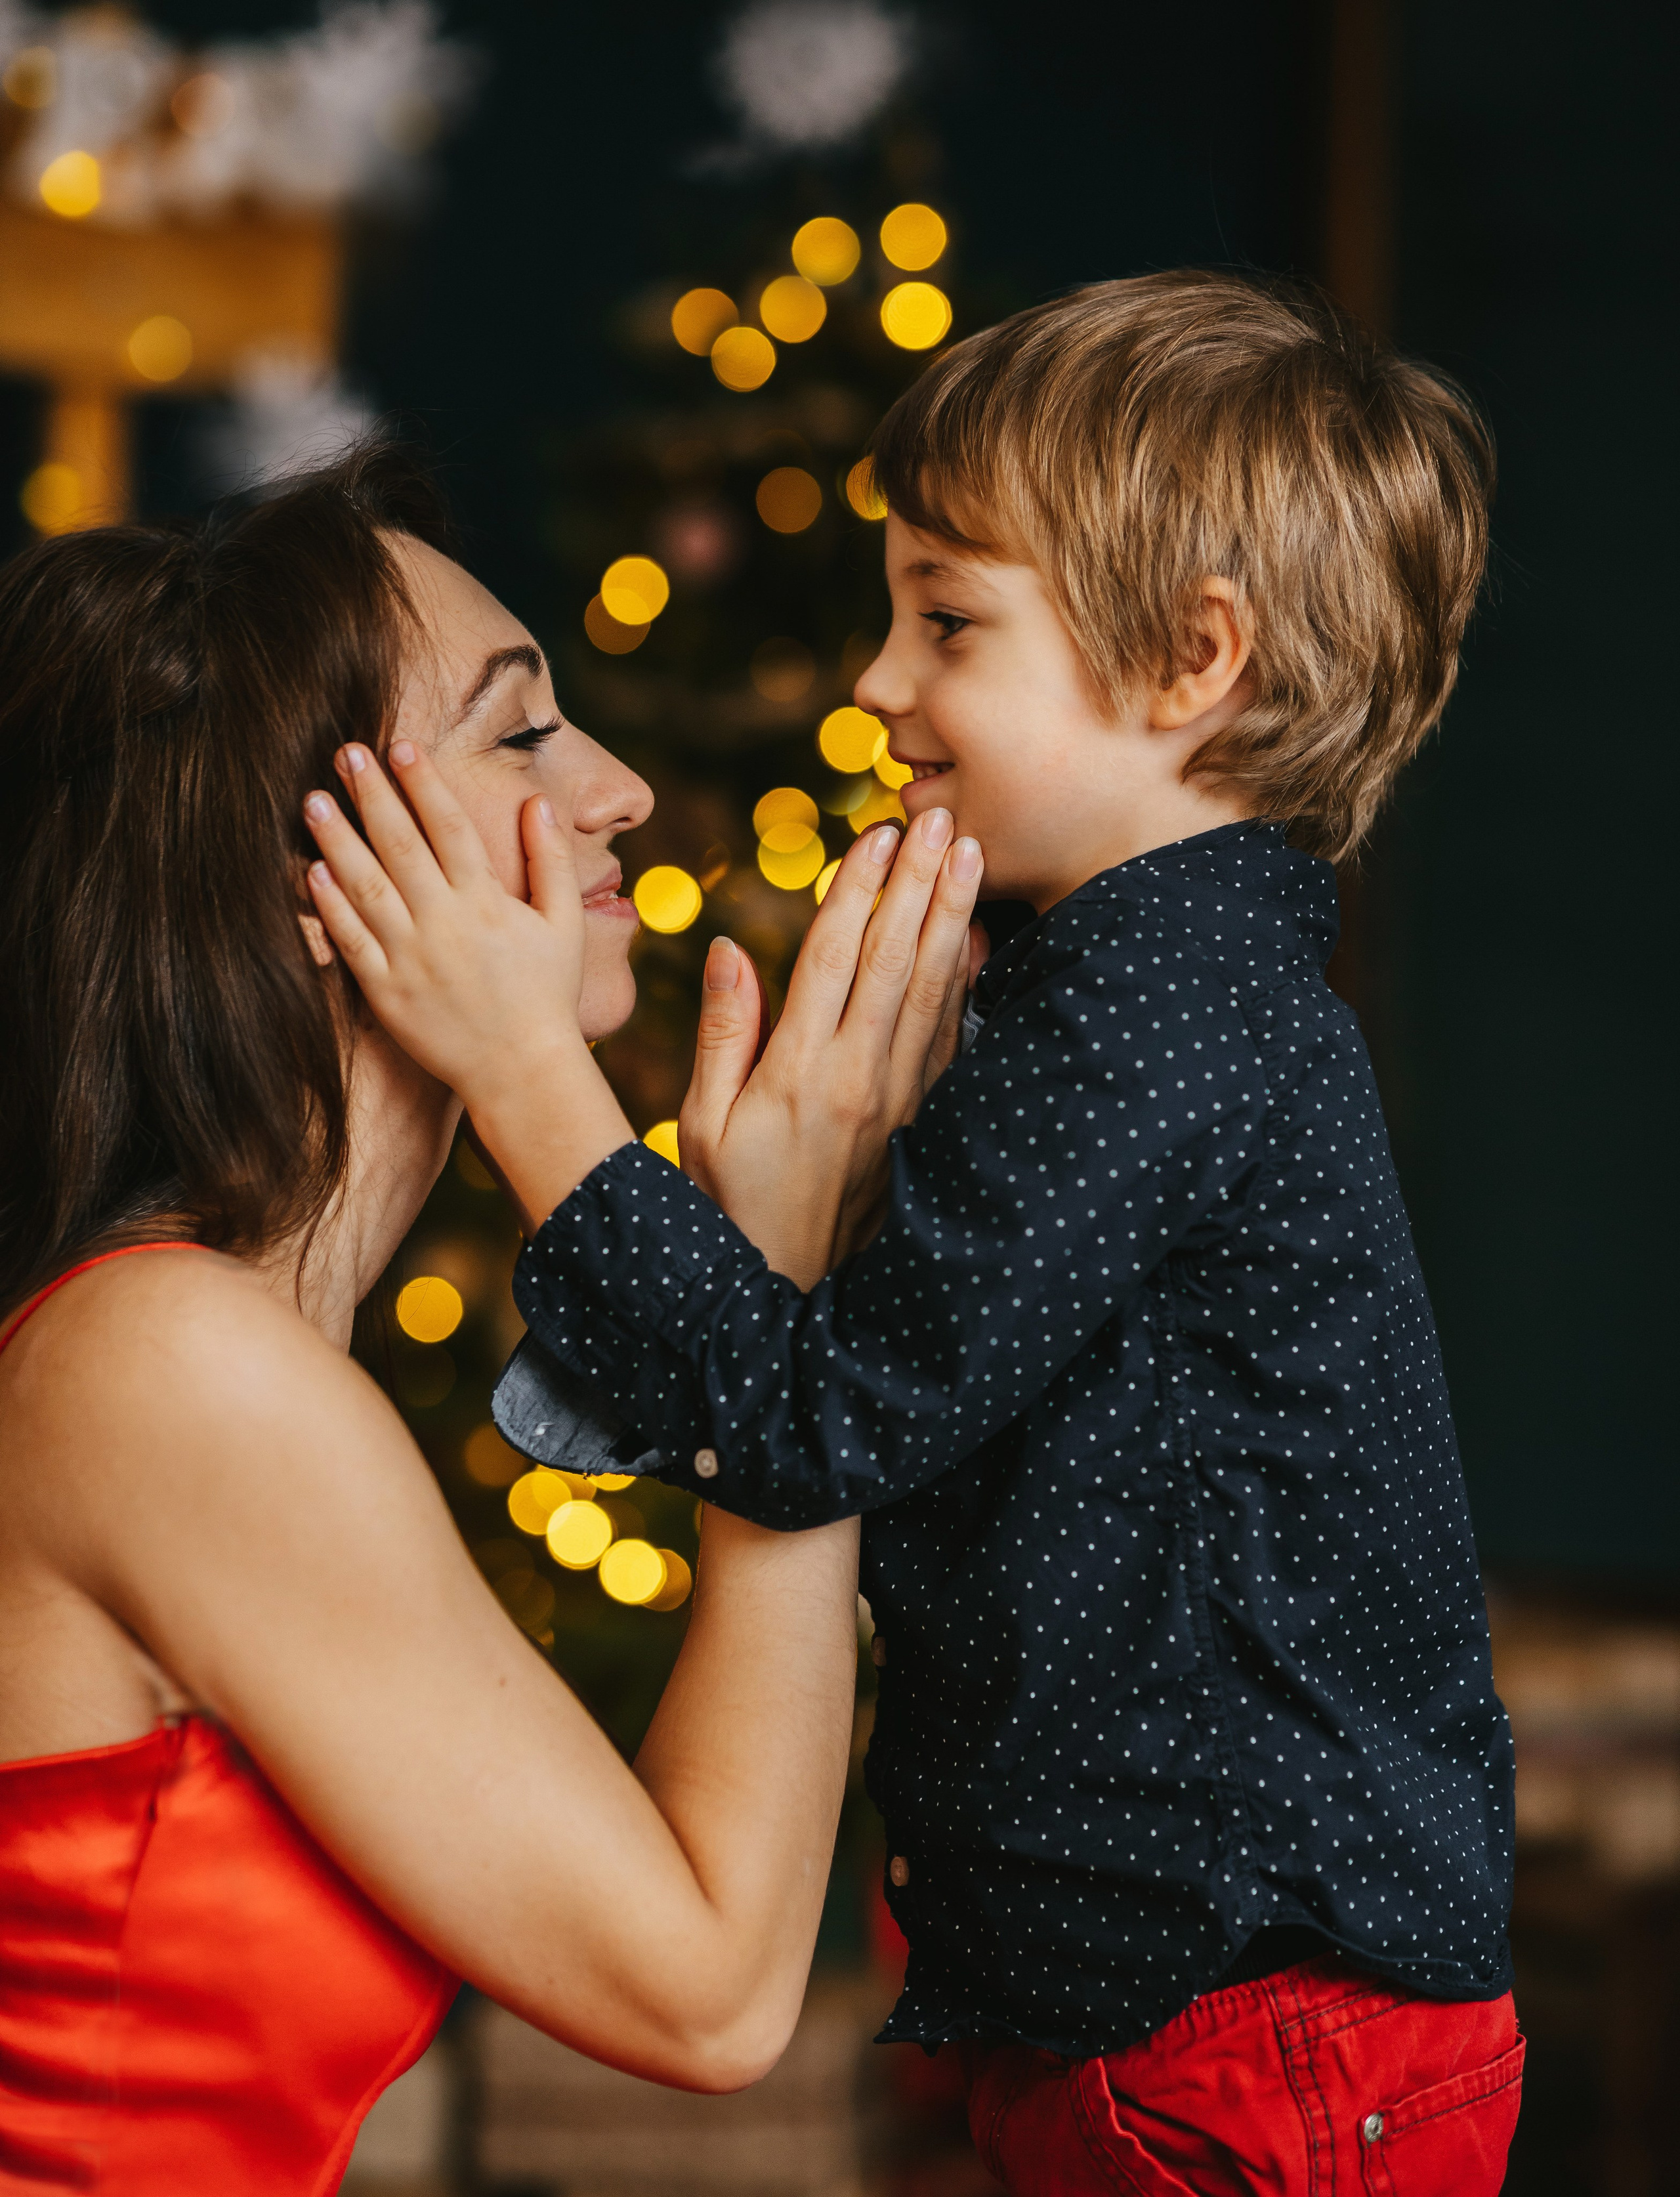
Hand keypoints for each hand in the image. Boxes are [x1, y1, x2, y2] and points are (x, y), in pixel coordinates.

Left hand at [303, 741, 632, 1227]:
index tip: (401, 745)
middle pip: (400, 845)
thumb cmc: (547, 996)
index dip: (423, 782)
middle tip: (345, 751)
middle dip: (371, 793)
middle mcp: (445, 924)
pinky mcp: (386, 993)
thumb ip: (551, 861)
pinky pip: (351, 941)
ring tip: (312, 800)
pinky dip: (329, 907)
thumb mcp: (565, 925)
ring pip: (366, 887)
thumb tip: (539, 802)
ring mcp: (411, 958)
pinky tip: (311, 872)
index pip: (449, 827)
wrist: (522, 1072)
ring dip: (336, 840)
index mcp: (487, 903)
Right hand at [678, 807, 983, 1289]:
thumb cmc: (730, 1204)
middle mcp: (859, 1078)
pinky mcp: (920, 1118)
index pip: (833, 958)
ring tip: (969, 853)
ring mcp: (899, 1099)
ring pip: (932, 989)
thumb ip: (722, 1032)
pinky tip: (978, 935)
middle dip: (919, 882)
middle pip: (895, 960)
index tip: (877, 833)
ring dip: (952, 916)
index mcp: (798, 1072)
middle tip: (942, 817)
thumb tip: (731, 947)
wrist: (793, 1292)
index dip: (858, 890)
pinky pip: (950, 1035)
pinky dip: (966, 979)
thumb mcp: (702, 1124)